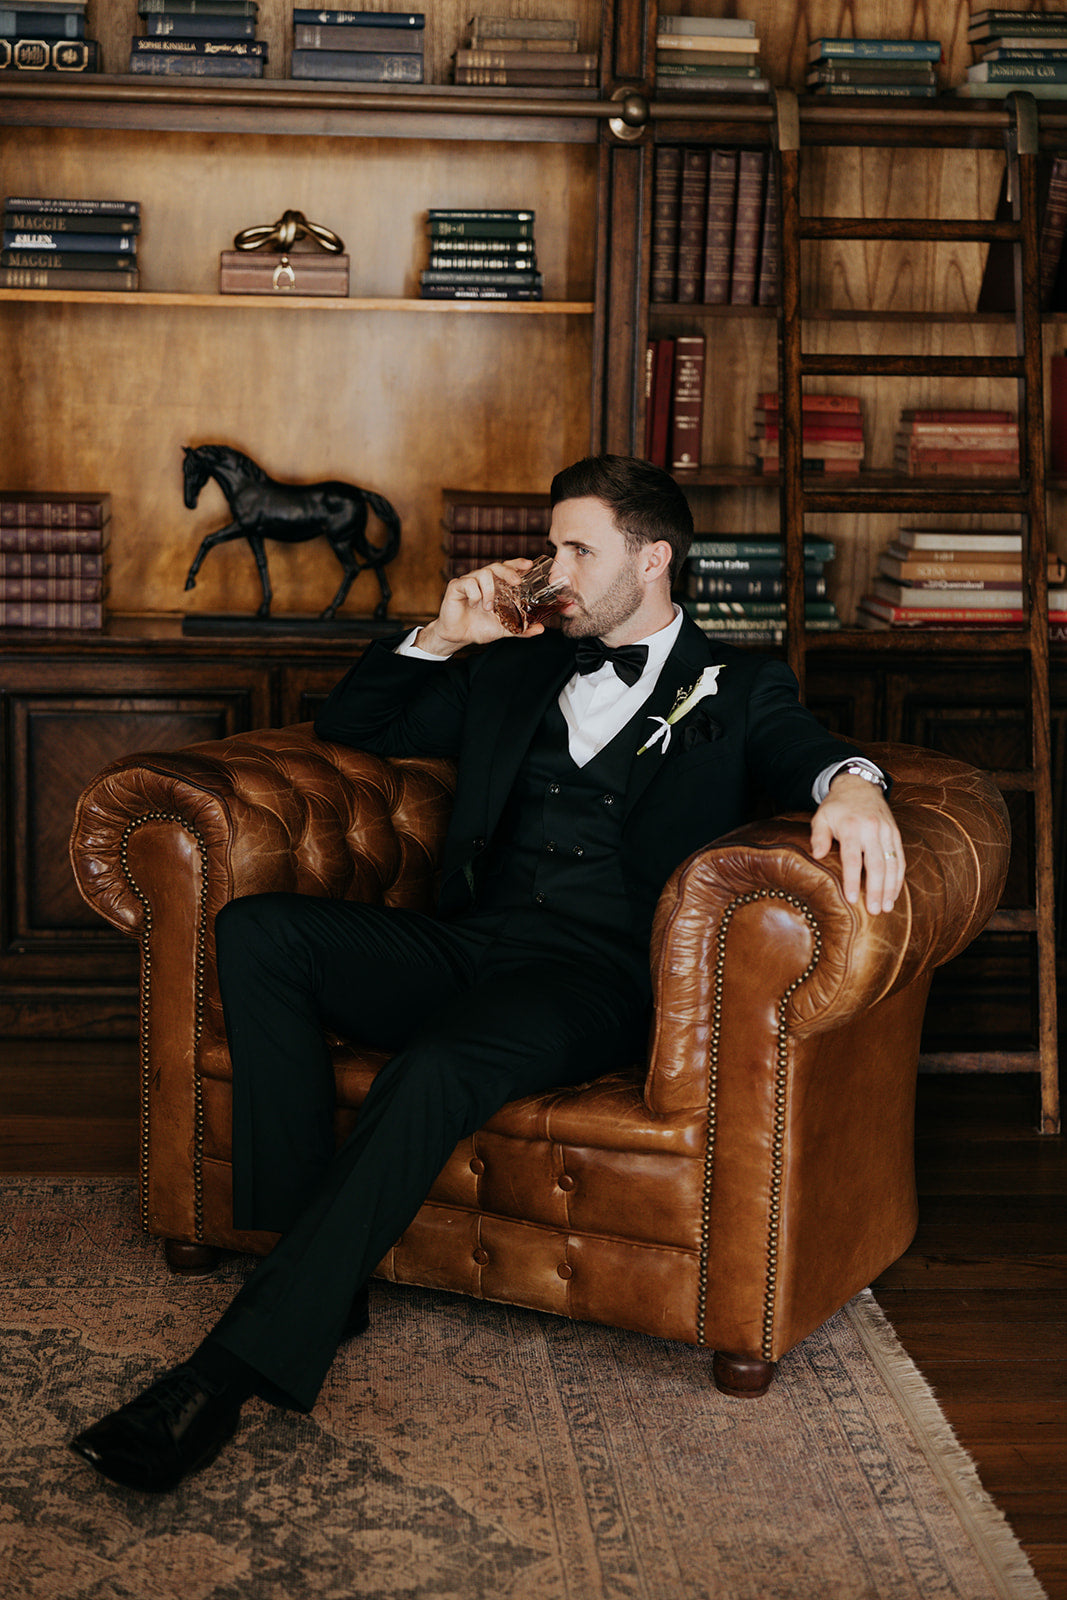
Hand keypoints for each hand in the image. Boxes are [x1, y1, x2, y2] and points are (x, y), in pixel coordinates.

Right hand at [415, 559, 540, 655]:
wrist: (458, 637)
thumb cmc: (479, 627)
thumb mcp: (504, 629)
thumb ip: (521, 628)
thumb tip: (540, 629)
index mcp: (495, 586)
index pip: (507, 568)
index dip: (517, 564)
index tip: (529, 565)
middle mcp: (483, 580)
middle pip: (496, 566)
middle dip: (508, 572)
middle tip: (516, 583)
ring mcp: (469, 581)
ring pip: (483, 573)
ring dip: (489, 591)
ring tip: (488, 608)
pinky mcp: (456, 586)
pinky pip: (468, 583)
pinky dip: (475, 595)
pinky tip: (474, 605)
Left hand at [809, 773, 904, 914]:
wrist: (859, 785)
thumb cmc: (836, 806)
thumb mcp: (821, 817)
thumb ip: (818, 836)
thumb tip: (817, 855)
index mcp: (852, 827)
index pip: (853, 859)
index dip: (853, 880)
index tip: (852, 899)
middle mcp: (872, 830)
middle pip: (876, 865)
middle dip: (876, 890)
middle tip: (874, 910)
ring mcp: (887, 831)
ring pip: (892, 863)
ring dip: (890, 887)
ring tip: (886, 907)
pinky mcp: (895, 833)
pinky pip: (900, 858)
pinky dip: (898, 877)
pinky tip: (895, 892)